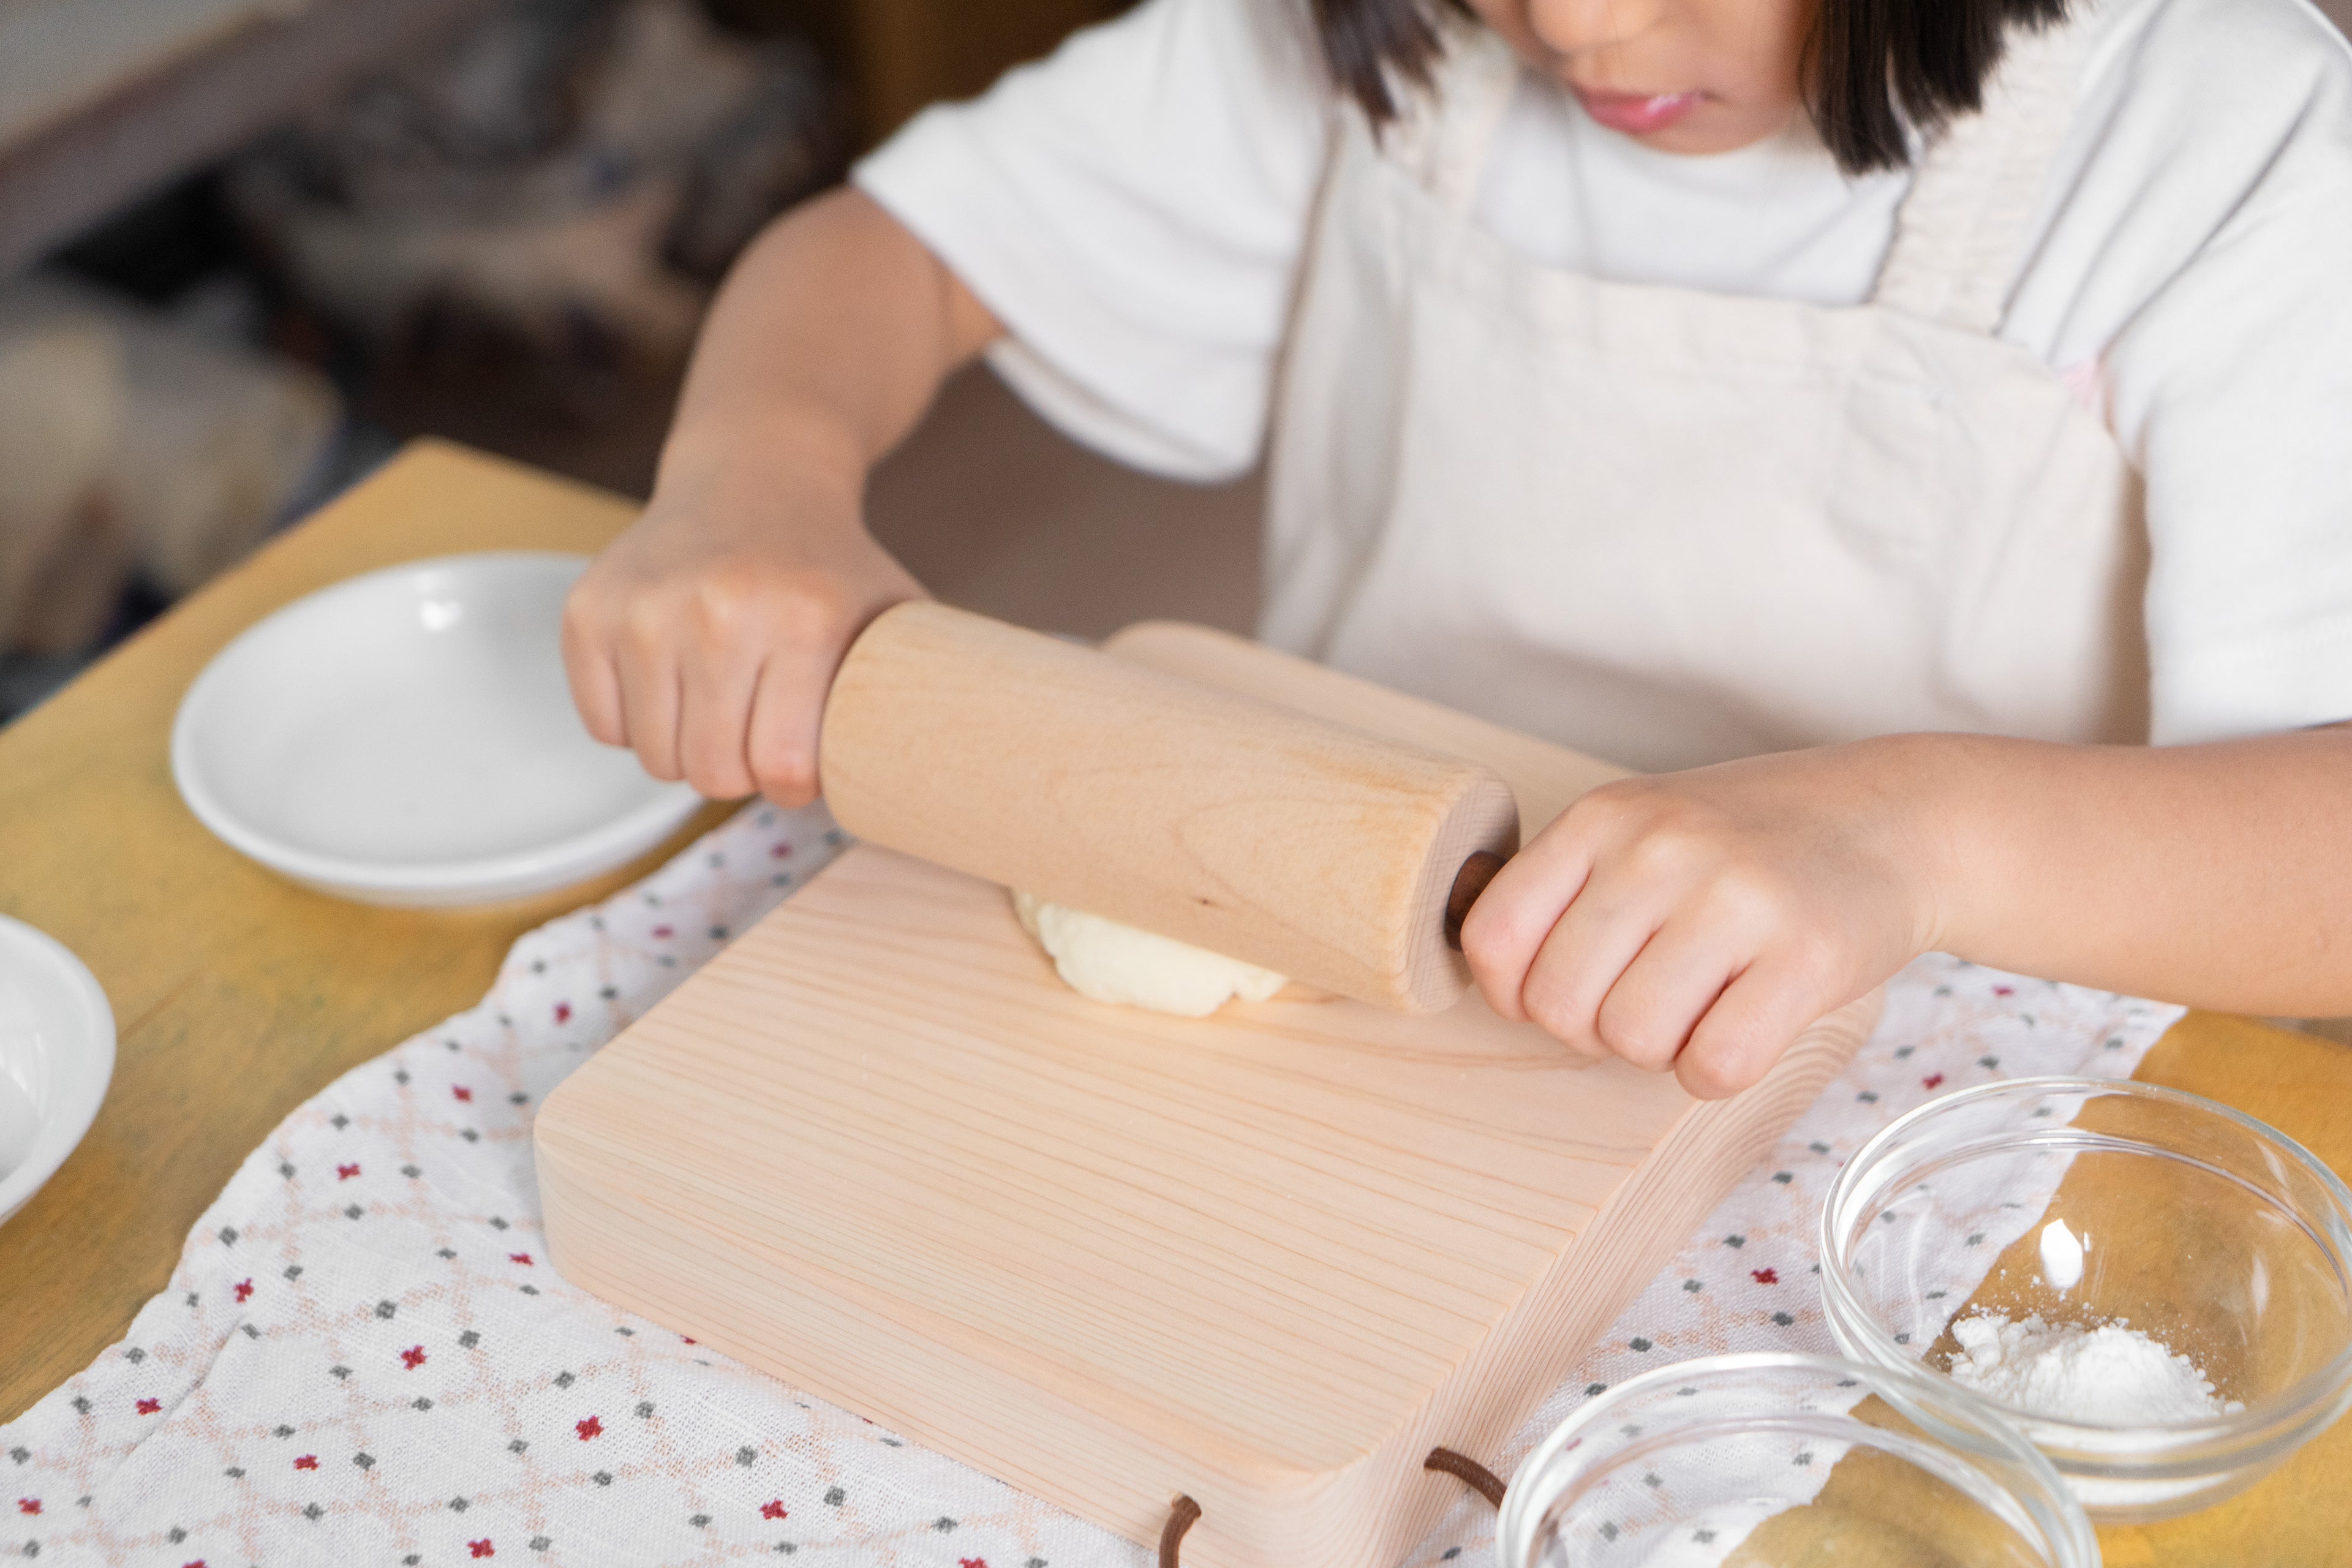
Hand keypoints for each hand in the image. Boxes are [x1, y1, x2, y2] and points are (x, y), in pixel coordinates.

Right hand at [562, 453, 924, 804]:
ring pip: (653, 758)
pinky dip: (636, 720)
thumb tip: (972, 776)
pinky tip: (673, 677)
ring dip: (688, 750)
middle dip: (738, 772)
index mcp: (802, 620)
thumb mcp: (896, 616)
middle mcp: (715, 610)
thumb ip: (923, 695)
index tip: (802, 762)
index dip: (792, 783)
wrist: (755, 474)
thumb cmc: (832, 563)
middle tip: (758, 734)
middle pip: (710, 773)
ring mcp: (642, 607)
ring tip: (721, 704)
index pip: (778, 769)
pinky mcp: (588, 609)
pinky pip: (603, 725)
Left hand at [1460, 740, 1950, 1097]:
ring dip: (1659, 1049)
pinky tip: (1745, 1024)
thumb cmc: (1751, 841)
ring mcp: (1735, 898)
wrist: (1898, 819)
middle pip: (1556, 1004)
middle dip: (1591, 1029)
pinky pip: (1714, 1065)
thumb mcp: (1645, 826)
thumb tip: (1493, 982)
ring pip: (1629, 1040)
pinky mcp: (1806, 956)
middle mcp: (1660, 847)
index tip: (1565, 989)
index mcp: (1603, 816)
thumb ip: (1567, 889)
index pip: (1493, 938)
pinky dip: (1718, 1070)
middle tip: (1648, 999)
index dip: (1515, 992)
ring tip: (1702, 1003)